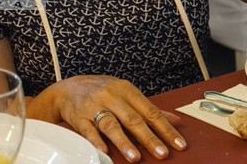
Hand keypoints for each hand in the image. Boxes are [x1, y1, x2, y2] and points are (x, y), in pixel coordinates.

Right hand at [29, 75, 186, 161]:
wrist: (67, 89)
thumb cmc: (101, 92)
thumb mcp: (125, 93)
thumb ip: (149, 108)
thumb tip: (176, 120)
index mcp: (125, 90)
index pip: (150, 111)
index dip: (165, 128)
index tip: (179, 144)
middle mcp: (110, 96)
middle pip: (132, 119)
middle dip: (149, 137)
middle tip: (162, 153)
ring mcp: (94, 106)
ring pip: (111, 124)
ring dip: (124, 141)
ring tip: (136, 157)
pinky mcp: (78, 116)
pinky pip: (88, 130)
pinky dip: (96, 140)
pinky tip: (104, 151)